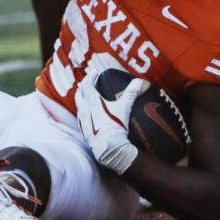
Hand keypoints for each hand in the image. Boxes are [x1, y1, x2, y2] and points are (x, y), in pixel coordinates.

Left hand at [74, 55, 139, 174]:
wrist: (109, 148)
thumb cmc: (116, 127)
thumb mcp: (125, 107)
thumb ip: (131, 93)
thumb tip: (140, 81)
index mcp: (93, 101)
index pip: (88, 84)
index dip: (91, 76)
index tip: (95, 72)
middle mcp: (85, 109)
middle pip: (80, 92)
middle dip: (84, 85)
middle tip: (89, 81)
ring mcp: (82, 120)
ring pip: (78, 104)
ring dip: (81, 96)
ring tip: (86, 94)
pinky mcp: (83, 129)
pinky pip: (80, 115)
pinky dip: (82, 109)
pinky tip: (86, 112)